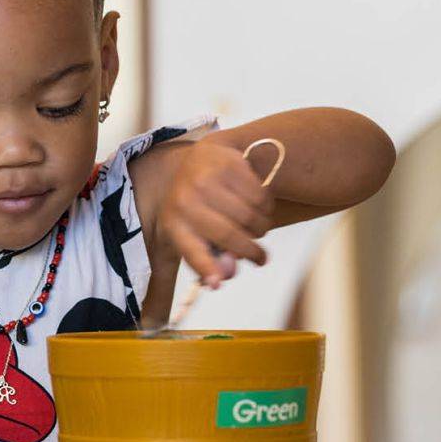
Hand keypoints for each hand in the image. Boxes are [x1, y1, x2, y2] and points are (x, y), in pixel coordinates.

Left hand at [161, 139, 275, 287]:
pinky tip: (258, 207)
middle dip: (251, 252)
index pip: (190, 249)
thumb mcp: (191, 231)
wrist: (198, 158)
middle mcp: (187, 200)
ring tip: (256, 228)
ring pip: (250, 217)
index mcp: (174, 223)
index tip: (218, 283)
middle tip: (260, 259)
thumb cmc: (196, 204)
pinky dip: (266, 209)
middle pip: (229, 236)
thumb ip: (207, 258)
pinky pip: (261, 197)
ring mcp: (208, 180)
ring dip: (260, 229)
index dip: (206, 268)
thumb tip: (226, 276)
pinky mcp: (230, 164)